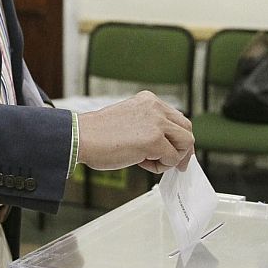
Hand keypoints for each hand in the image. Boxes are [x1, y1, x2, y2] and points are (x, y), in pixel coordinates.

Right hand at [77, 91, 193, 173]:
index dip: (176, 137)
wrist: (81, 137)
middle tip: (172, 162)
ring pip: (186, 142)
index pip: (176, 118)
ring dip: (172, 157)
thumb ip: (149, 125)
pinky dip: (161, 166)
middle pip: (186, 128)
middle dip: (182, 148)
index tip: (172, 150)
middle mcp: (156, 107)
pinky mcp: (155, 140)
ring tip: (151, 162)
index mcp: (149, 100)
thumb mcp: (130, 120)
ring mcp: (157, 122)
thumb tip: (166, 143)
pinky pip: (172, 158)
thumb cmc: (98, 134)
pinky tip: (142, 163)